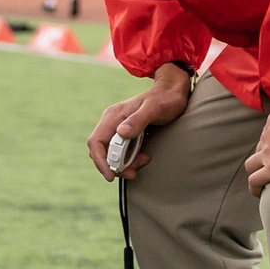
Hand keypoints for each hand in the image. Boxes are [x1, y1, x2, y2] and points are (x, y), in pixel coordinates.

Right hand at [87, 67, 191, 182]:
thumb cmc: (165, 99)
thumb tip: (120, 133)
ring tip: (143, 161)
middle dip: (114, 165)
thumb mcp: (154, 109)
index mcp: (113, 116)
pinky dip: (129, 159)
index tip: (110, 176)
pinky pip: (120, 150)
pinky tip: (144, 156)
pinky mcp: (125, 132)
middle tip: (133, 173)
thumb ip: (138, 120)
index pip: (97, 142)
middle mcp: (111, 121)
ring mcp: (117, 126)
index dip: (100, 161)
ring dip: (124, 163)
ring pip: (111, 152)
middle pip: (101, 150)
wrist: (172, 92)